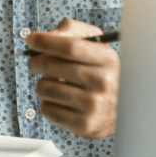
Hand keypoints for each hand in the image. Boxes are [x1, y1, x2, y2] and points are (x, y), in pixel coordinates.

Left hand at [25, 19, 118, 137]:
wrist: (123, 109)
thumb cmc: (101, 72)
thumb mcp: (95, 45)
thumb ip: (70, 32)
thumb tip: (43, 37)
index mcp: (107, 59)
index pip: (70, 47)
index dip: (46, 41)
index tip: (31, 39)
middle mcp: (102, 82)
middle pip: (52, 65)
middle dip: (36, 61)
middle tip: (36, 62)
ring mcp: (93, 105)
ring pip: (45, 88)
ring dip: (43, 83)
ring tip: (54, 83)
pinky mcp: (83, 124)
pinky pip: (47, 109)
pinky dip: (48, 102)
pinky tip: (60, 100)